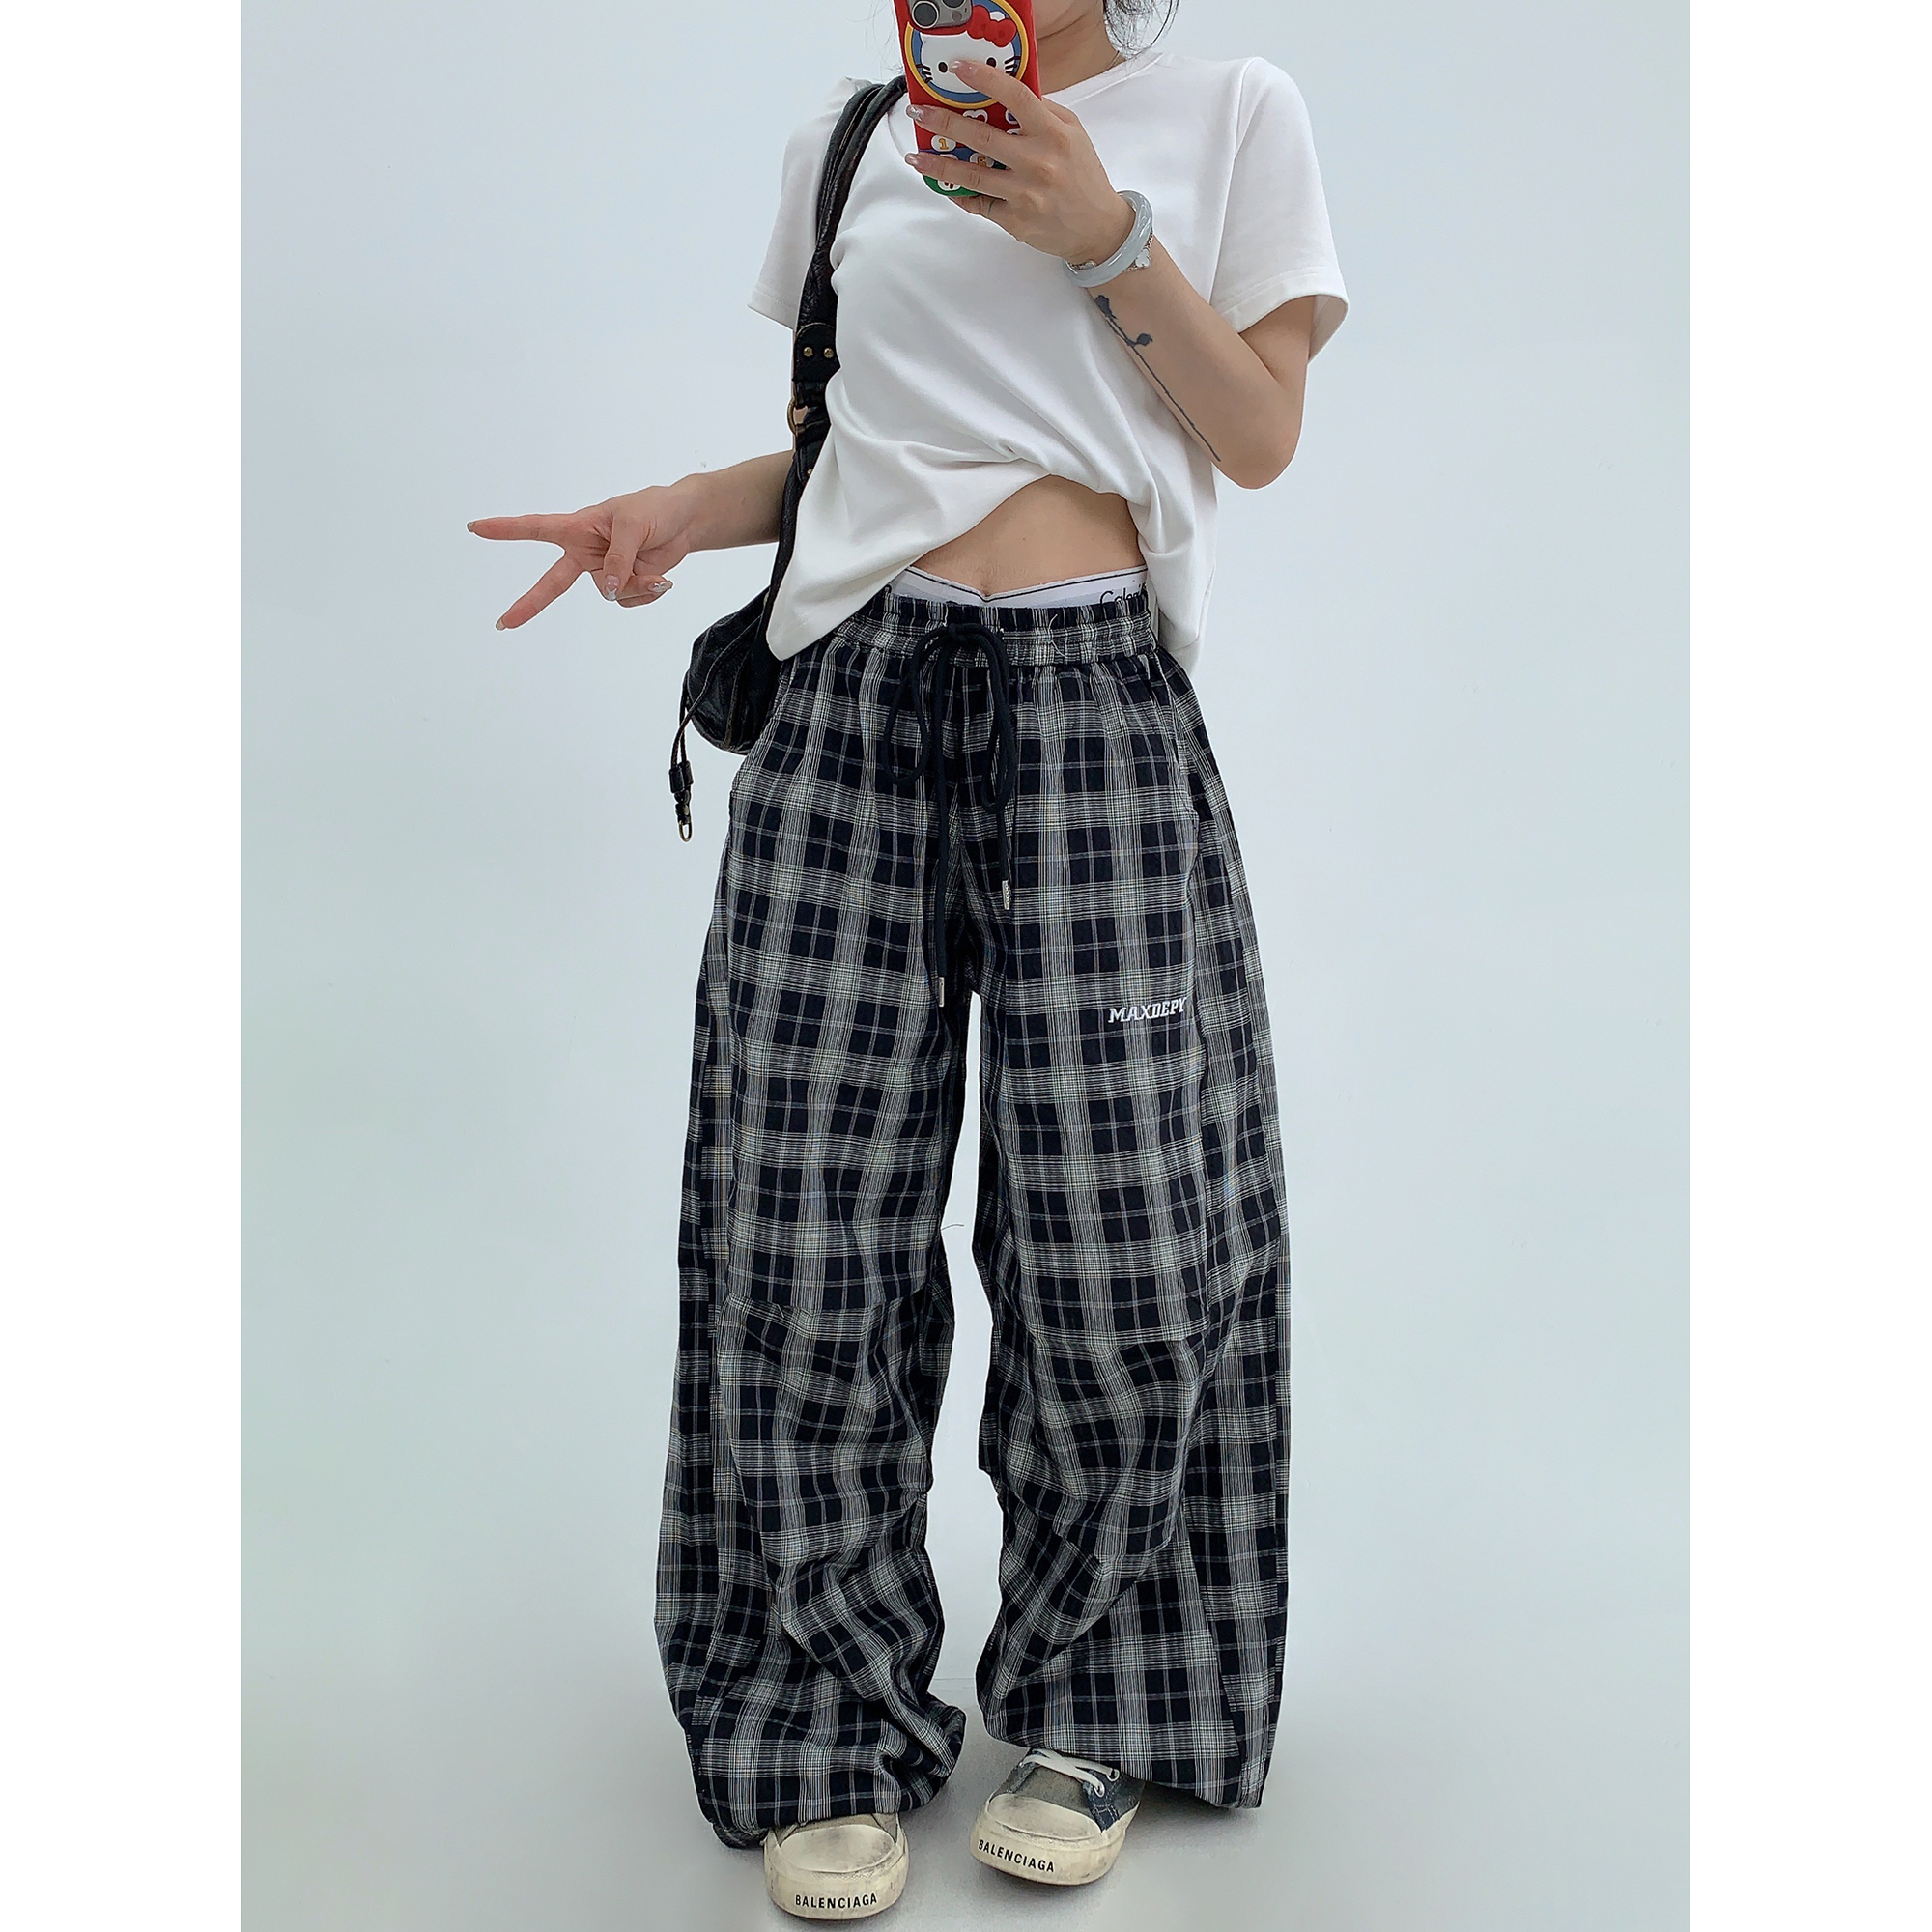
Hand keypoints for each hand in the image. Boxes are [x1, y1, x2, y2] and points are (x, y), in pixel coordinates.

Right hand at [466, 484, 697, 629]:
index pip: (536, 529)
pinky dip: (648, 593)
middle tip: (503, 623)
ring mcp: (604, 571)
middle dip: (529, 603)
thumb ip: (618, 556)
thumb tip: (608, 589)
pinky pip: (628, 601)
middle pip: (551, 582)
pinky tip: (660, 579)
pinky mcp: (624, 584)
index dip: (505, 529)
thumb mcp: (634, 524)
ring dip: (636, 585)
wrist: (686, 521)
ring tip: (653, 567)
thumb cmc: (656, 508)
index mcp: (578, 527)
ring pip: (610, 594)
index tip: (476, 527)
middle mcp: (585, 552)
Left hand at [904, 57, 1136, 268]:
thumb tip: (1007, 95)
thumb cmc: (1083, 176)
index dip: (984, 79)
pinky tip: (943, 184)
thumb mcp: (1074, 134)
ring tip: (916, 156)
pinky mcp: (1015, 219)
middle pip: (982, 138)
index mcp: (1053, 134)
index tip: (958, 69)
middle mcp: (1037, 162)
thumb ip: (1044, 112)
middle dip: (945, 122)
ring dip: (939, 164)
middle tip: (919, 113)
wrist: (1098, 228)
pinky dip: (960, 194)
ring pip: (971, 176)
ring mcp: (1024, 194)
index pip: (1015, 97)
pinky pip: (979, 203)